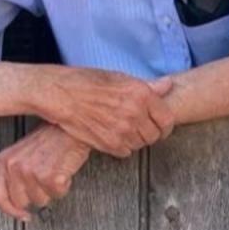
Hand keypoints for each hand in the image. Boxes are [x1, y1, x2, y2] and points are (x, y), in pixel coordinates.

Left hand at [0, 124, 89, 220]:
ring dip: (50, 190)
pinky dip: (63, 186)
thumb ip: (14, 175)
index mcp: (4, 160)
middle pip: (21, 202)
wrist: (70, 126)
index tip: (22, 215)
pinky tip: (62, 170)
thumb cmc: (50, 138)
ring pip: (40, 201)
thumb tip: (16, 203)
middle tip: (44, 178)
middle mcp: (14, 166)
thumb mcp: (23, 153)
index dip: (10, 211)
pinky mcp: (50, 177)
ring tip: (53, 170)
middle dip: (35, 195)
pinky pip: (57, 194)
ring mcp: (31, 172)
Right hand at [37, 68, 174, 157]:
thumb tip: (168, 85)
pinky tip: (111, 134)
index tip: (159, 126)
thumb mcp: (118, 77)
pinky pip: (126, 152)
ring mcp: (123, 130)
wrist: (60, 94)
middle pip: (155, 135)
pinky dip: (122, 146)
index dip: (164, 125)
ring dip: (135, 139)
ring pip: (140, 144)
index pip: (167, 119)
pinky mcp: (110, 144)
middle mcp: (135, 112)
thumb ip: (146, 86)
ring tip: (121, 128)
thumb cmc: (86, 82)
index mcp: (141, 93)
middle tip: (137, 126)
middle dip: (149, 132)